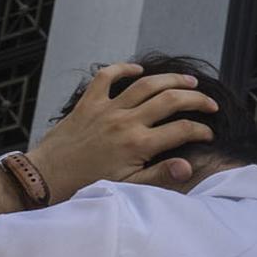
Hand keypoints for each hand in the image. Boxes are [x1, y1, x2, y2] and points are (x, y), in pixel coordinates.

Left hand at [33, 63, 218, 199]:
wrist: (46, 177)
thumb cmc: (86, 185)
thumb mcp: (127, 187)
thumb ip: (160, 175)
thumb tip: (187, 167)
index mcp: (138, 144)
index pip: (182, 129)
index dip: (202, 130)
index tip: (209, 134)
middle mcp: (125, 122)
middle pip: (170, 99)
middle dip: (196, 98)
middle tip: (210, 103)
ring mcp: (106, 109)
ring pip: (146, 84)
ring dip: (171, 79)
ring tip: (189, 80)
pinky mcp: (88, 103)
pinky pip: (106, 77)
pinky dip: (123, 68)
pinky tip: (138, 69)